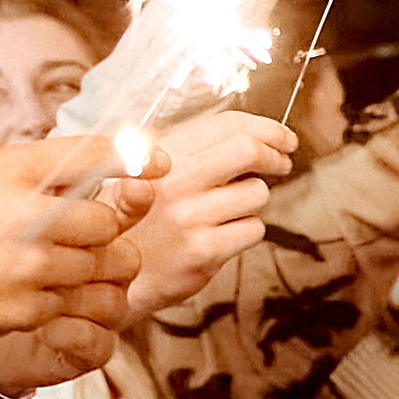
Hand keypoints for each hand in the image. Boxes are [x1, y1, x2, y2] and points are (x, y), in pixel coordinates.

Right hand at [120, 108, 296, 319]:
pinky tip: (224, 235)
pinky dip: (247, 231)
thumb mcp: (150, 171)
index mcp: (161, 152)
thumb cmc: (140, 220)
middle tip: (281, 163)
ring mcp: (188, 216)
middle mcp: (172, 179)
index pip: (226, 124)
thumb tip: (253, 133)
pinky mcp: (202, 250)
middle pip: (248, 150)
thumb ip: (192, 149)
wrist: (115, 274)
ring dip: (253, 200)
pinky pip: (254, 229)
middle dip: (274, 156)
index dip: (266, 127)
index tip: (283, 137)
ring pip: (257, 192)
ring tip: (229, 210)